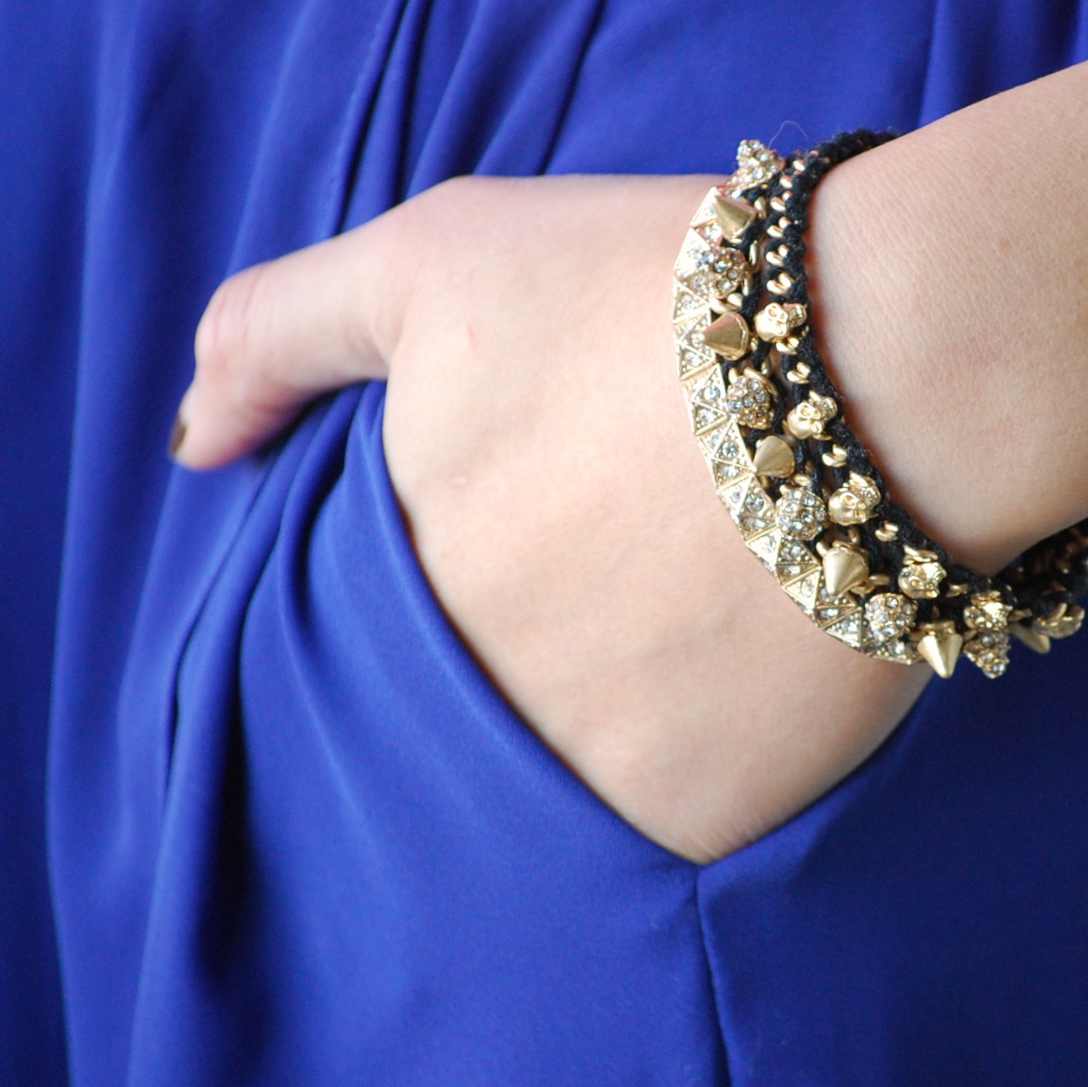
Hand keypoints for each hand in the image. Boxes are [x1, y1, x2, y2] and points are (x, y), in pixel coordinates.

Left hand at [174, 176, 929, 862]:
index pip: (375, 618)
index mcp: (389, 581)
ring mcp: (580, 776)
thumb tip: (195, 445)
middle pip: (477, 690)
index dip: (477, 548)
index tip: (556, 503)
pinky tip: (759, 648)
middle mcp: (463, 701)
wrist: (892, 360)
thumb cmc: (648, 288)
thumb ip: (278, 336)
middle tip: (647, 536)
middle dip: (549, 620)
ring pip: (571, 757)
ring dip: (625, 690)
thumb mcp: (432, 263)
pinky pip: (675, 806)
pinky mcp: (698, 822)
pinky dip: (711, 742)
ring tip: (709, 584)